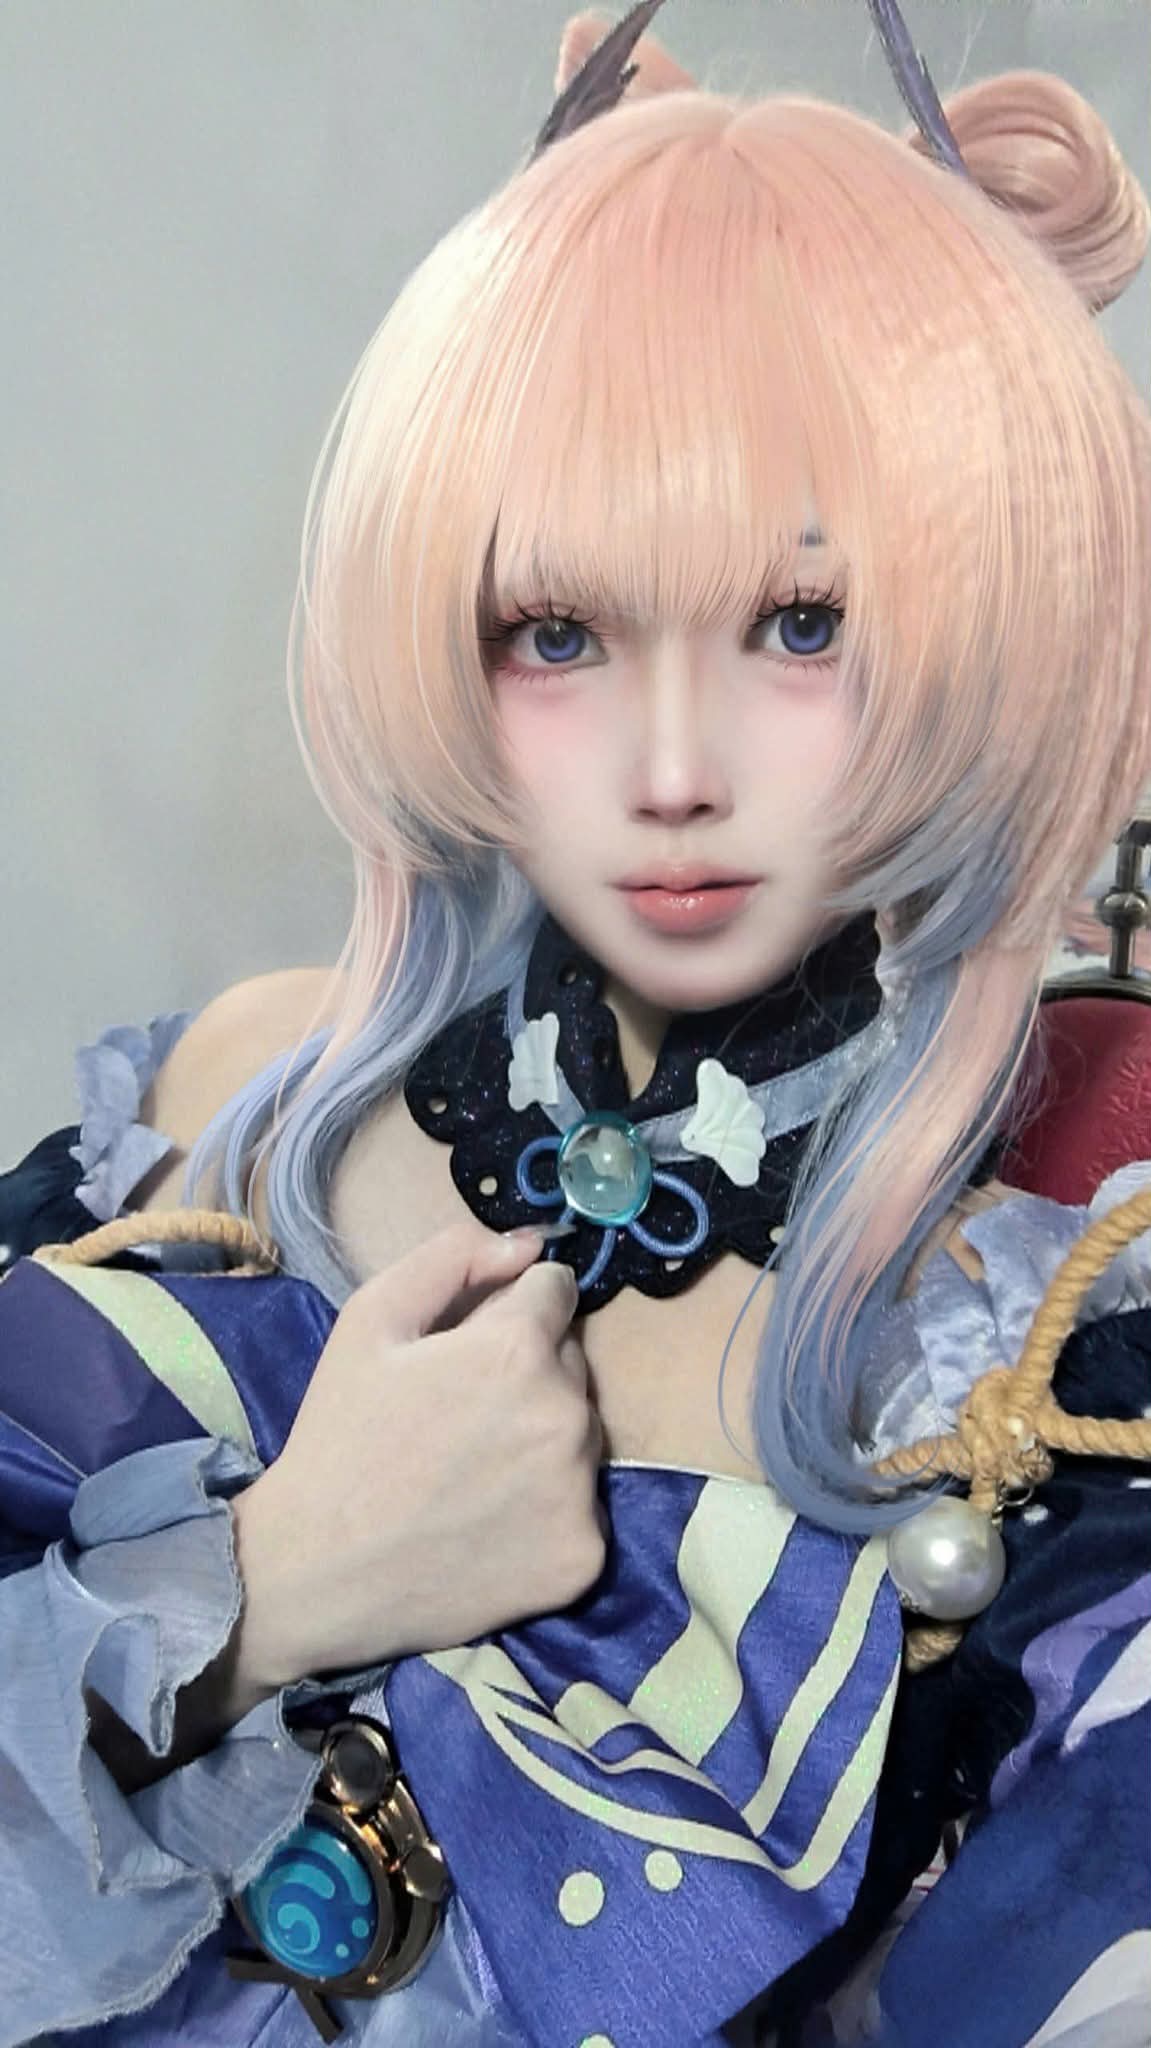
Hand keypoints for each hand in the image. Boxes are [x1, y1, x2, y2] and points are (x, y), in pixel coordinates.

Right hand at [231, 1219, 603, 1683]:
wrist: (317, 1574)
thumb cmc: (340, 1437)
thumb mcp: (371, 1320)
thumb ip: (454, 1257)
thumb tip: (531, 1244)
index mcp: (518, 1349)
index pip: (556, 1289)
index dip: (510, 1309)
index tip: (470, 1347)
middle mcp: (567, 1415)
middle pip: (571, 1361)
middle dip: (528, 1371)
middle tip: (460, 1414)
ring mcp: (581, 1492)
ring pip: (583, 1434)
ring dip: (544, 1438)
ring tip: (473, 1472)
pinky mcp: (585, 1557)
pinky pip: (584, 1507)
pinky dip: (549, 1511)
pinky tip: (491, 1522)